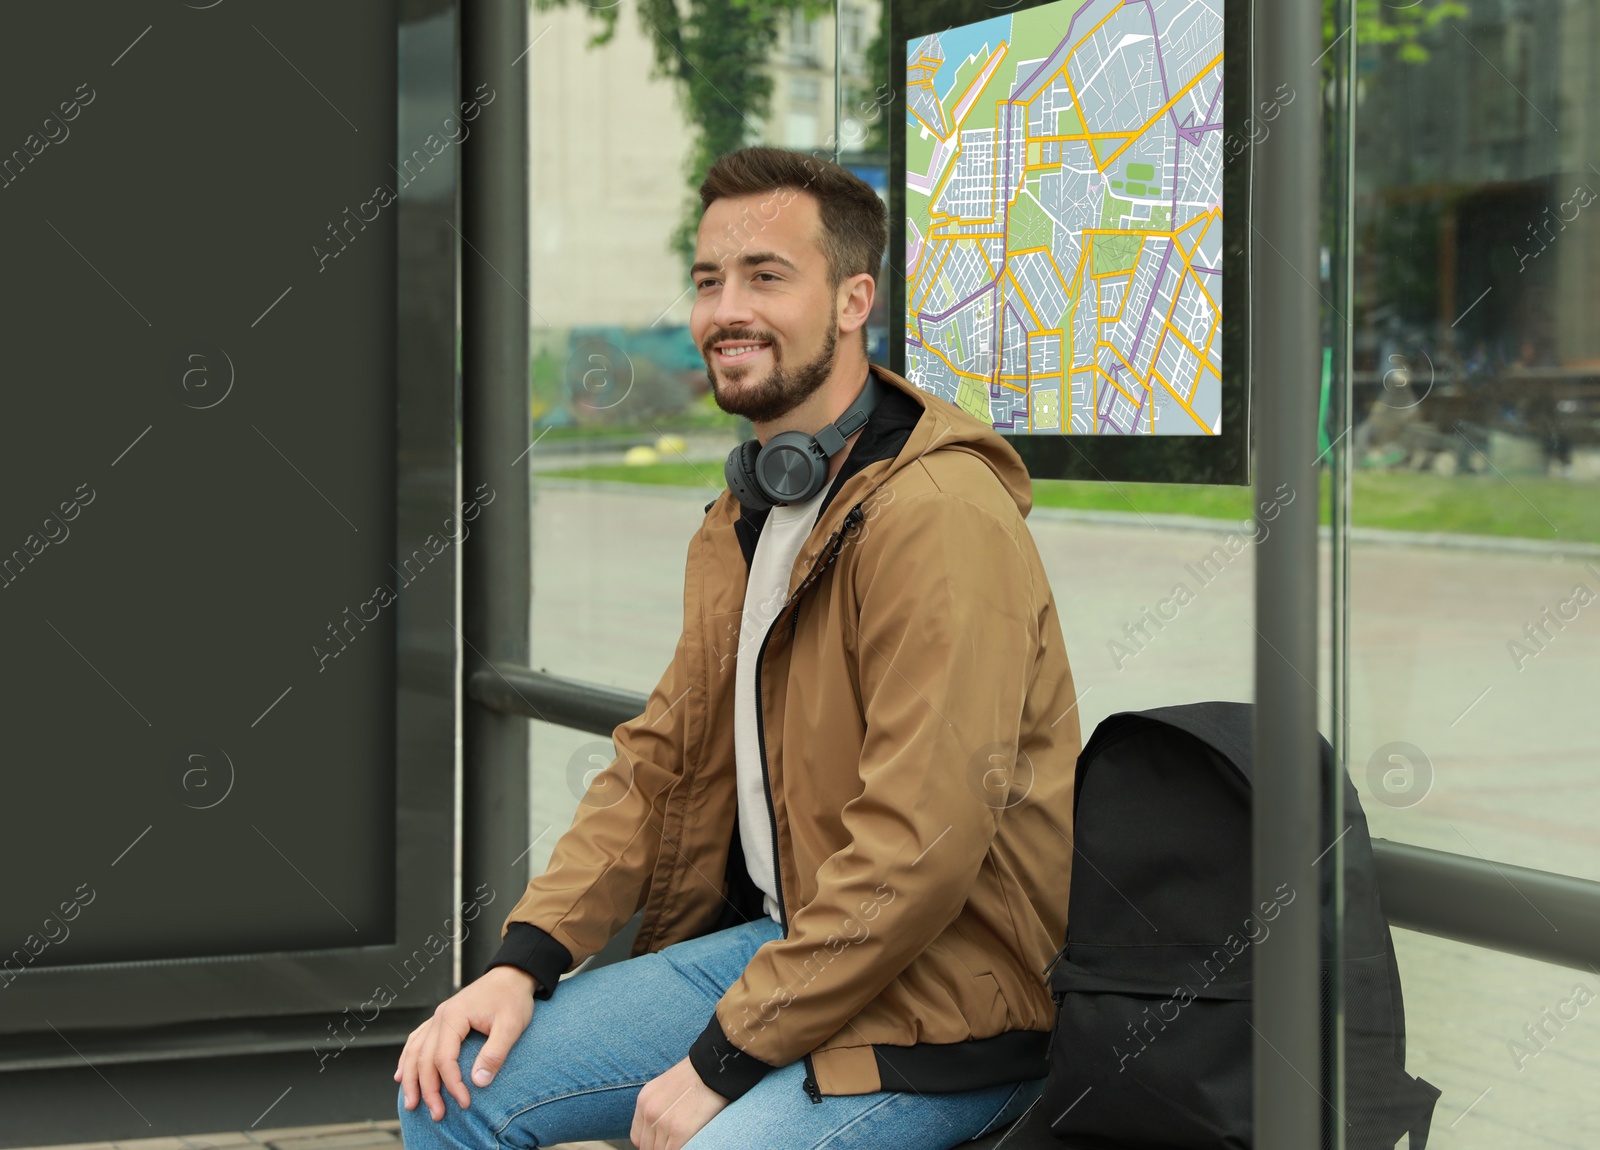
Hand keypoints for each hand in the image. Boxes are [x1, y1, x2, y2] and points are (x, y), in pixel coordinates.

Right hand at [395, 965, 535, 1119]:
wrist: (512, 975)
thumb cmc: (513, 998)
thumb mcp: (511, 1025)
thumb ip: (495, 1053)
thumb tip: (478, 1082)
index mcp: (454, 1017)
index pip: (444, 1058)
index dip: (452, 1084)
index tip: (464, 1102)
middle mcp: (440, 1016)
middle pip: (424, 1059)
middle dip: (428, 1090)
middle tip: (437, 1114)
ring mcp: (438, 1017)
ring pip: (415, 1051)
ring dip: (411, 1079)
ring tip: (411, 1103)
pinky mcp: (441, 1020)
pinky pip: (417, 1040)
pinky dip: (408, 1059)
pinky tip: (402, 1074)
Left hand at [630, 1055, 729, 1148]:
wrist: (714, 1066)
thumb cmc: (697, 1075)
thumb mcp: (666, 1087)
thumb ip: (658, 1108)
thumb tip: (659, 1131)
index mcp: (644, 1100)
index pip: (637, 1137)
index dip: (651, 1143)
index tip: (662, 1142)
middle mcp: (649, 1112)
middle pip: (647, 1147)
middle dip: (661, 1146)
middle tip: (675, 1141)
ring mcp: (663, 1122)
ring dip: (671, 1148)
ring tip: (684, 1140)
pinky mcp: (680, 1131)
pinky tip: (690, 1142)